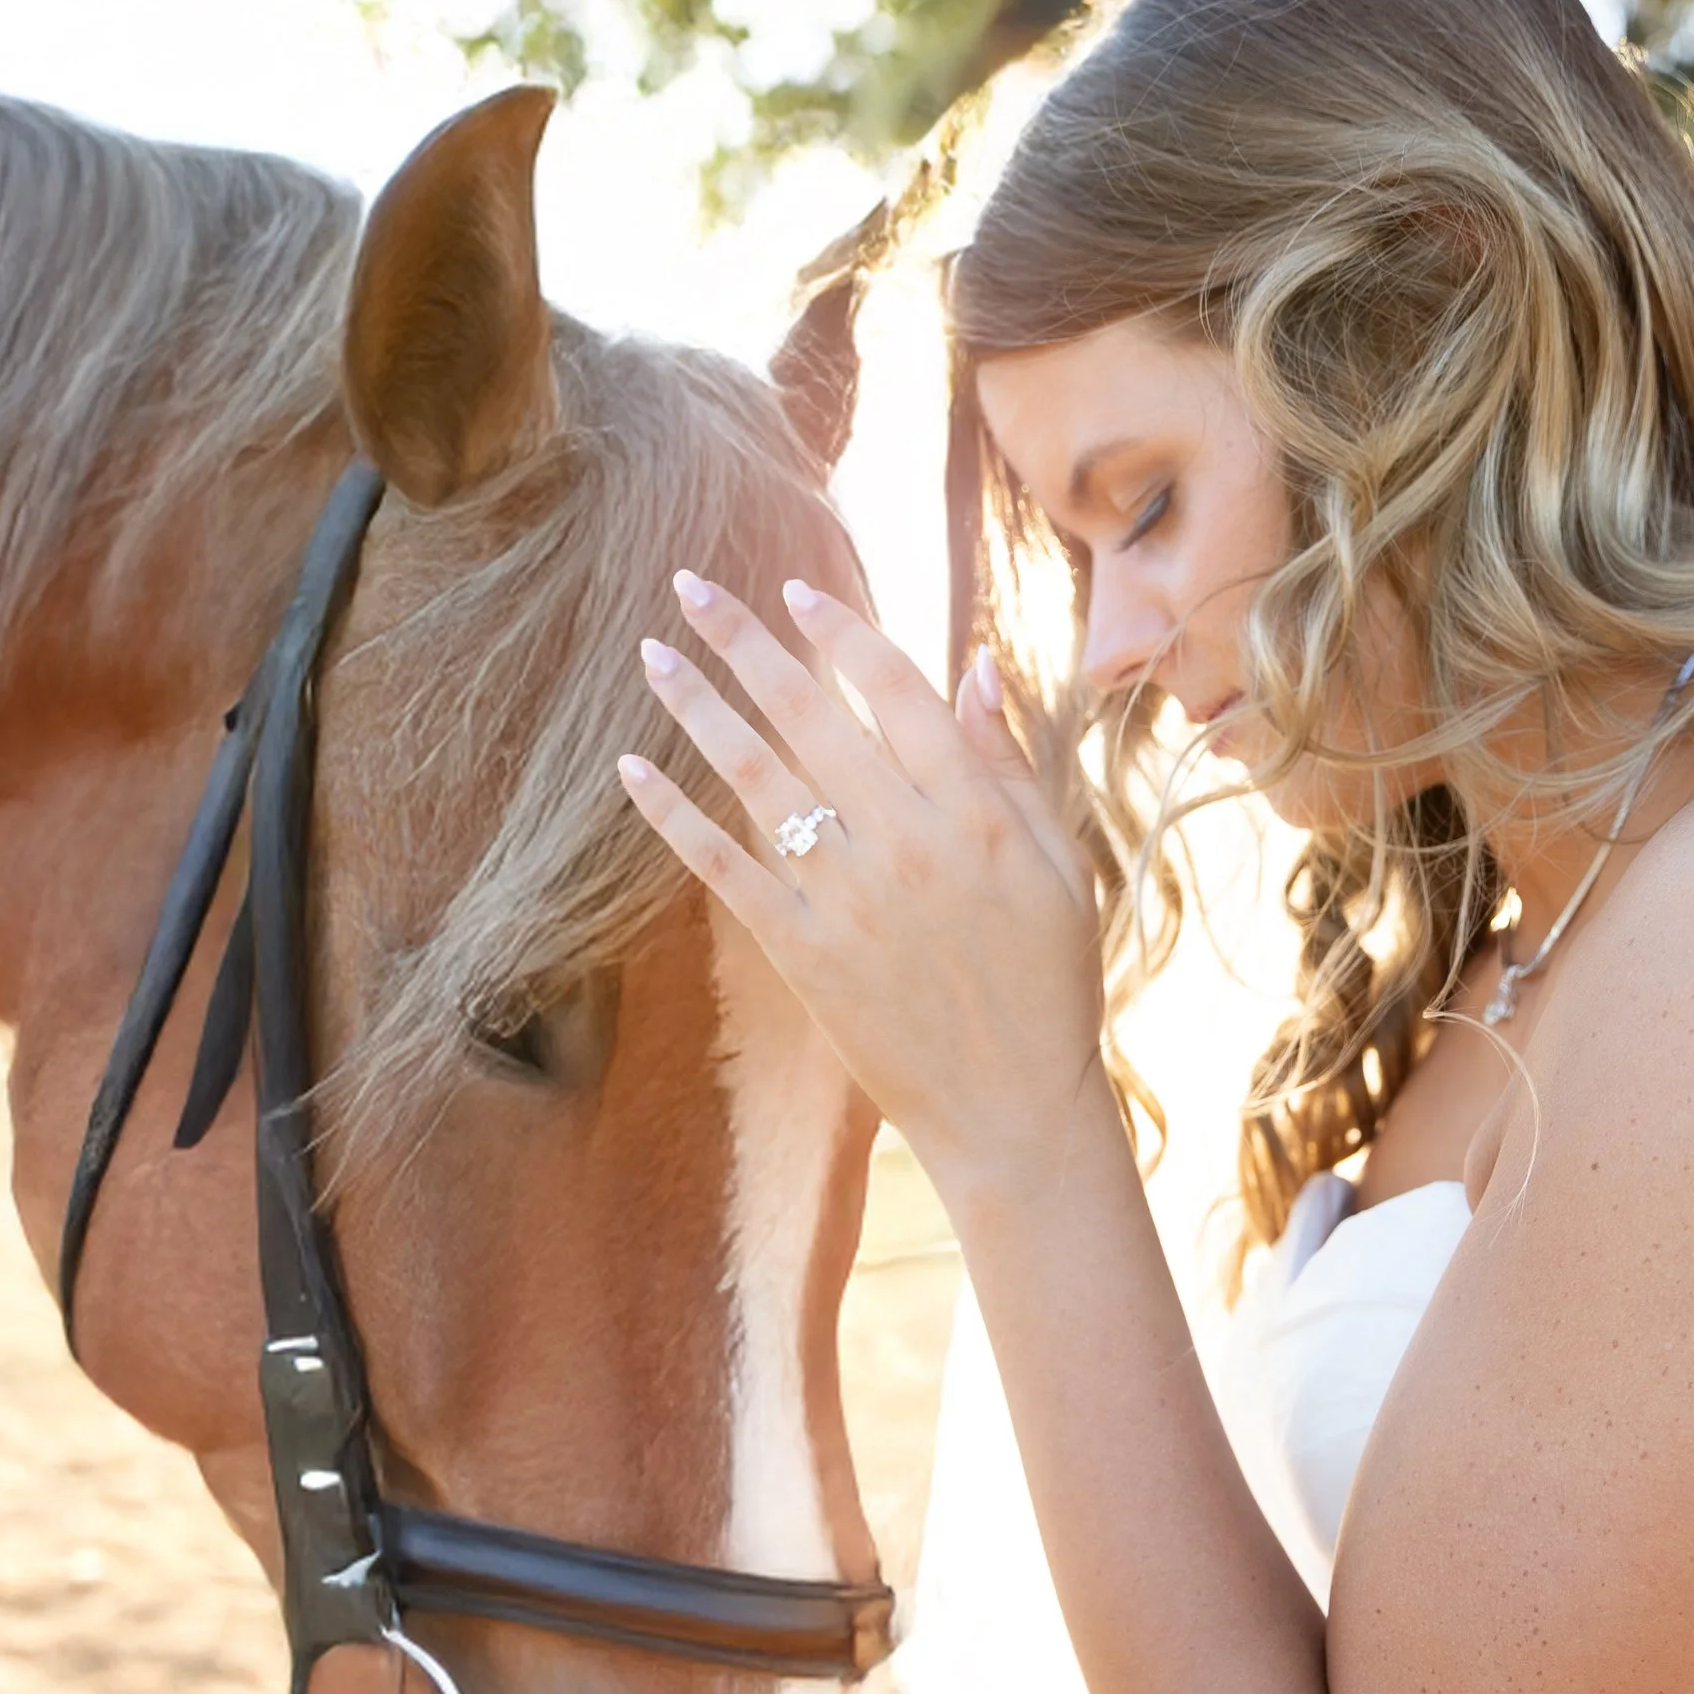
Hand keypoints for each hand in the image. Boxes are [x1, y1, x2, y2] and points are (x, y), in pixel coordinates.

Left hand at [617, 569, 1109, 1204]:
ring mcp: (845, 898)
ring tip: (653, 654)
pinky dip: (675, 815)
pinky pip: (725, 869)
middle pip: (807, 714)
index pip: (891, 689)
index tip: (795, 590)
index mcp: (972, 810)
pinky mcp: (802, 954)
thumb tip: (974, 667)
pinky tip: (634, 767)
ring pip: (756, 778)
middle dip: (743, 641)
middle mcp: (902, 841)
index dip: (838, 632)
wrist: (1013, 1109)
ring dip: (698, 707)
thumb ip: (1008, 766)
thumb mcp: (1059, 866)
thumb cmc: (1049, 984)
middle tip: (690, 583)